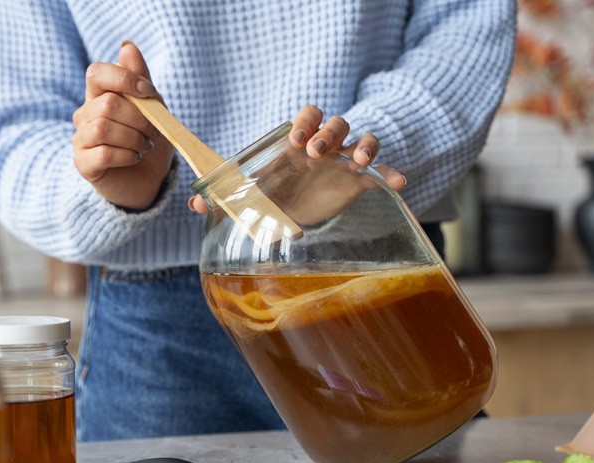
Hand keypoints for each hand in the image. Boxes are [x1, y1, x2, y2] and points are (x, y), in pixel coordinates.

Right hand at [72, 42, 173, 210]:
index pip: (97, 73)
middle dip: (139, 117)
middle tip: (153, 132)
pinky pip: (103, 153)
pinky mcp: (83, 164)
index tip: (149, 93)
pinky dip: (126, 155)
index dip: (124, 78)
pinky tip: (135, 157)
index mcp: (99, 95)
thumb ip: (139, 78)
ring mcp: (81, 140)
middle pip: (107, 104)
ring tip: (145, 146)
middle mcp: (84, 115)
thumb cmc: (147, 139)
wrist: (148, 179)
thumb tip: (126, 46)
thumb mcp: (152, 106)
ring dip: (133, 137)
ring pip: (103, 128)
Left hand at [187, 105, 405, 213]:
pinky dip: (392, 174)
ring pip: (363, 137)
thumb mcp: (251, 198)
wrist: (296, 215)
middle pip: (337, 123)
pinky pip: (383, 172)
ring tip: (359, 161)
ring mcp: (344, 164)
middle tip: (316, 152)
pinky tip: (398, 183)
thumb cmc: (273, 196)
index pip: (307, 117)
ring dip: (364, 144)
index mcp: (298, 145)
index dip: (306, 123)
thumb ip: (225, 198)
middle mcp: (324, 149)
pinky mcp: (360, 183)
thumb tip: (195, 204)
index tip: (297, 141)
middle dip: (329, 133)